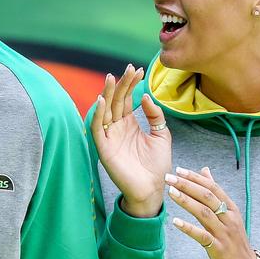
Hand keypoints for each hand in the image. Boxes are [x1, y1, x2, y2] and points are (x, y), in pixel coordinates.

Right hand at [90, 64, 171, 217]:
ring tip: (112, 77)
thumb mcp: (161, 135)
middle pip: (116, 101)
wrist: (153, 189)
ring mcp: (110, 137)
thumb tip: (145, 96)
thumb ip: (155, 115)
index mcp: (129, 124)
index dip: (132, 84)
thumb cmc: (157, 165)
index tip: (139, 70)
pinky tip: (102, 100)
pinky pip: (97, 128)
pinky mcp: (104, 147)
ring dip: (107, 94)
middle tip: (129, 69)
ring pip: (105, 110)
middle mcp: (117, 128)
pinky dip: (98, 113)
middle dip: (122, 84)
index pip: (127, 99)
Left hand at [165, 166, 255, 258]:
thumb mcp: (229, 214)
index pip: (212, 187)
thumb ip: (215, 192)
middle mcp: (229, 218)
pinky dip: (189, 228)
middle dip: (187, 185)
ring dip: (186, 201)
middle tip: (169, 178)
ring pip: (204, 213)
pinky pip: (202, 236)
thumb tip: (205, 170)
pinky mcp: (219, 249)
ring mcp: (224, 233)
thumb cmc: (234, 240)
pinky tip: (175, 222)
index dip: (195, 178)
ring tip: (171, 193)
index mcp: (231, 208)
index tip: (179, 170)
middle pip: (207, 197)